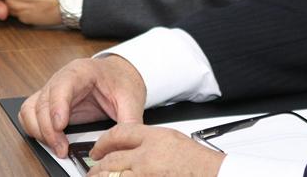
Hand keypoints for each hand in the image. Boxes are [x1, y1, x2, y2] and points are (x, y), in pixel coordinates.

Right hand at [19, 56, 145, 157]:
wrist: (118, 74)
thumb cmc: (120, 80)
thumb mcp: (131, 99)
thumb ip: (129, 120)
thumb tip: (124, 143)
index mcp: (80, 71)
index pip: (61, 85)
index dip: (57, 106)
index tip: (60, 126)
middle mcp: (60, 79)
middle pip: (43, 102)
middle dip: (49, 128)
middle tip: (62, 149)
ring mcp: (52, 90)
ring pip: (31, 108)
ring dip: (38, 130)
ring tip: (56, 147)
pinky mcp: (50, 102)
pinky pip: (30, 113)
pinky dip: (34, 128)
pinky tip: (49, 140)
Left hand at [89, 123, 224, 176]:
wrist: (215, 175)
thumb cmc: (195, 160)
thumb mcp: (168, 138)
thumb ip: (144, 141)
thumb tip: (123, 147)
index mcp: (152, 139)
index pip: (118, 134)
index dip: (102, 143)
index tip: (96, 150)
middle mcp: (147, 158)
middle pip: (111, 161)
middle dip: (97, 167)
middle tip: (91, 170)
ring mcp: (147, 174)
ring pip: (114, 176)